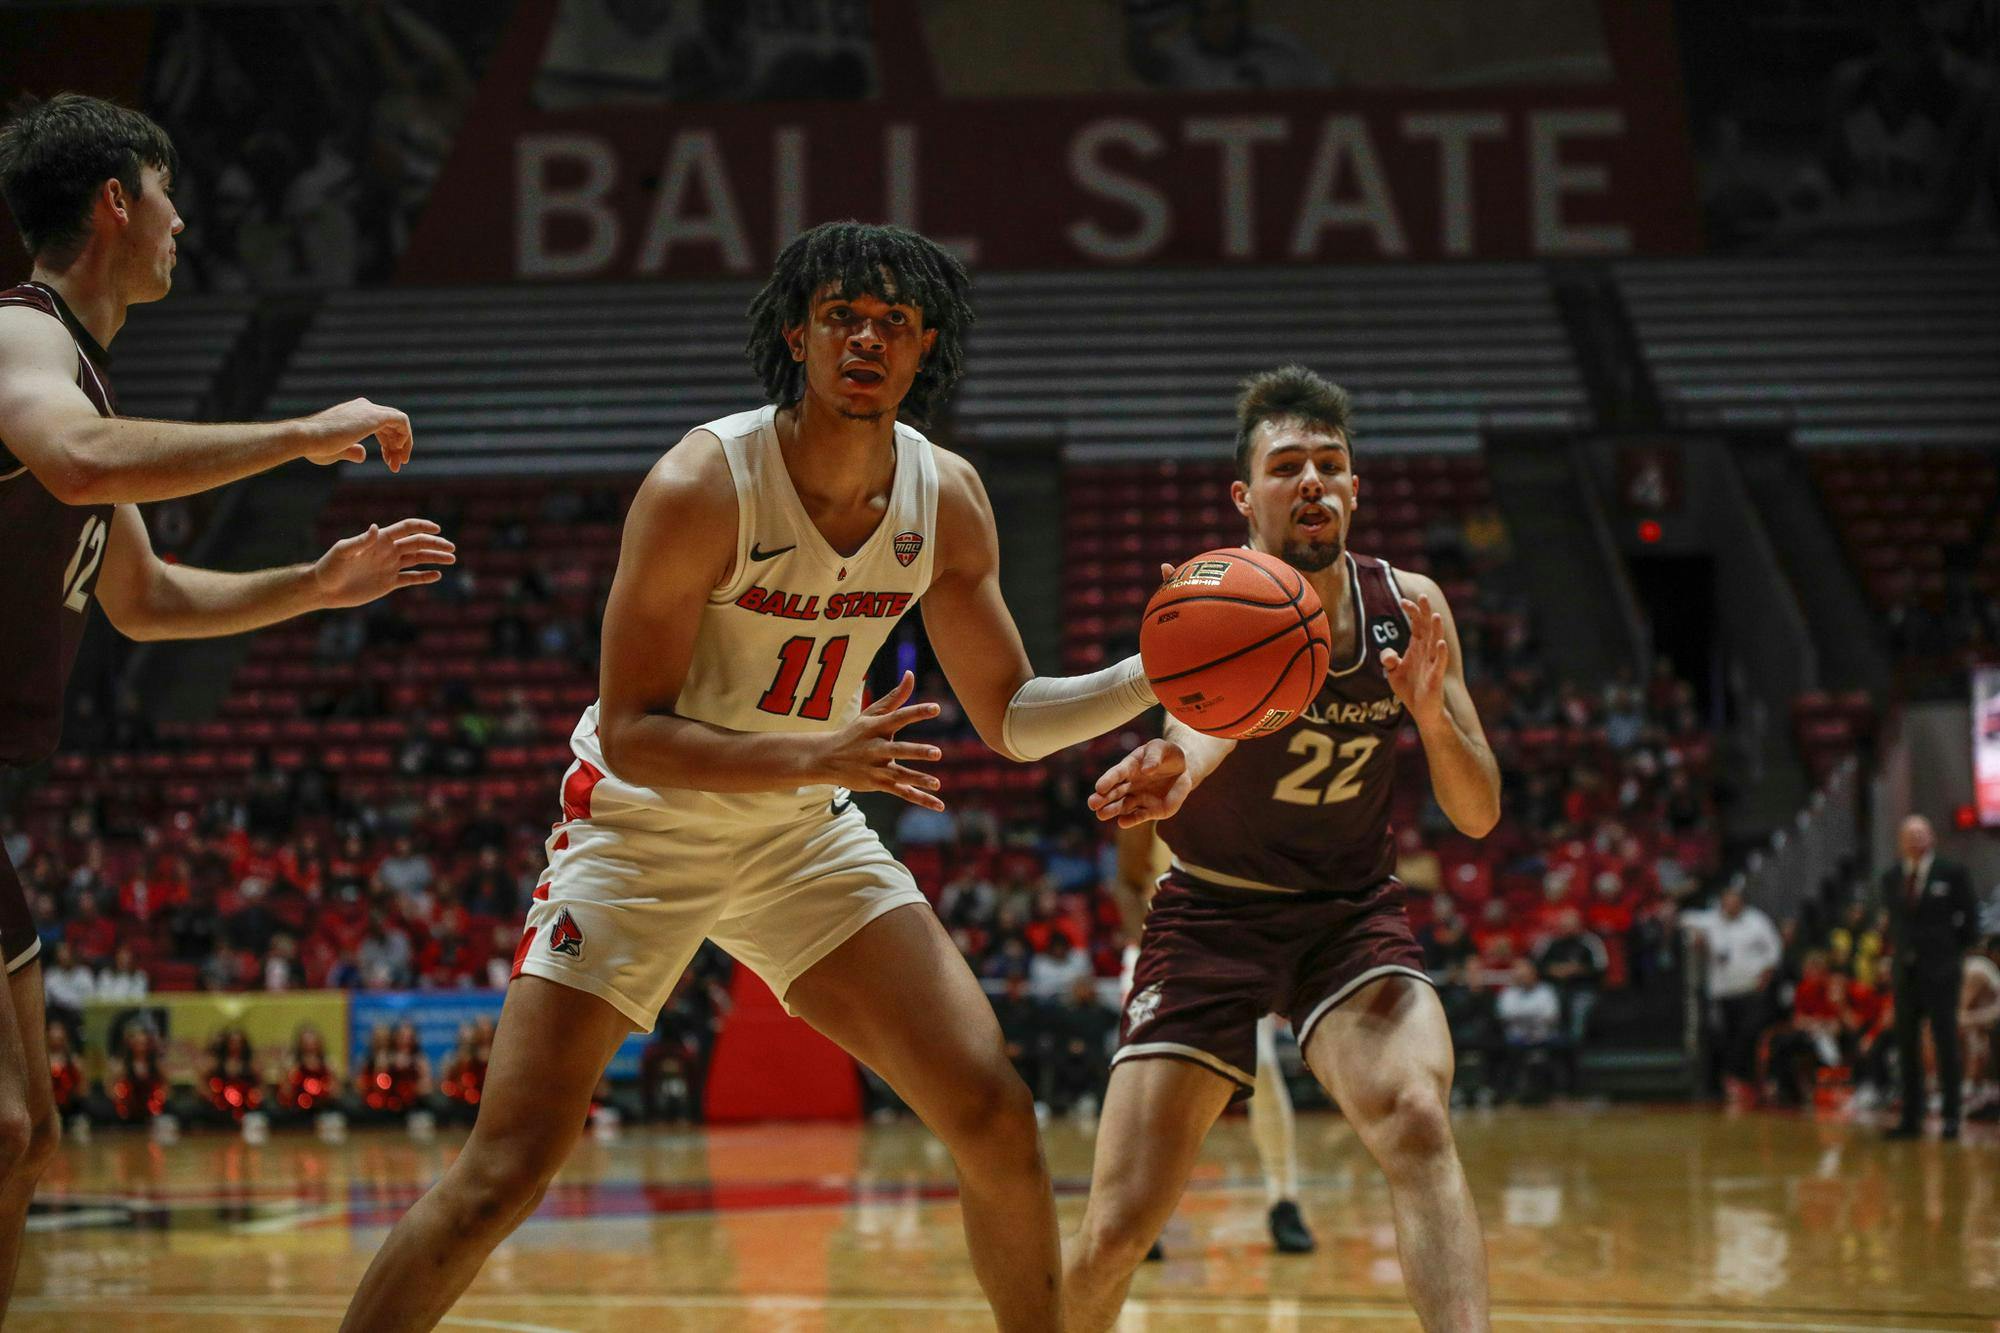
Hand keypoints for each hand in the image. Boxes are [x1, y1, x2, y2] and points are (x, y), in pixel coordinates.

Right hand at [300, 398, 414, 470]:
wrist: (307, 438)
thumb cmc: (316, 446)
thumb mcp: (338, 451)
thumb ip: (351, 450)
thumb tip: (363, 454)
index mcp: (353, 412)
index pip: (381, 426)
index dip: (388, 445)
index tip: (390, 462)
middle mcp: (362, 407)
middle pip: (390, 426)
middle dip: (396, 447)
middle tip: (396, 467)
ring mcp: (369, 409)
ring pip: (398, 423)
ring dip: (403, 445)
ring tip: (399, 464)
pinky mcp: (375, 416)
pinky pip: (402, 420)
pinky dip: (405, 436)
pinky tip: (399, 451)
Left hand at [313, 518, 455, 607]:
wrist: (324, 589)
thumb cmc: (330, 567)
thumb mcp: (343, 551)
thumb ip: (360, 541)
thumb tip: (375, 528)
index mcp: (380, 540)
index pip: (406, 529)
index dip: (423, 527)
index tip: (438, 529)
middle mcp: (388, 551)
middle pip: (417, 544)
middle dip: (436, 544)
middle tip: (451, 549)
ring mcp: (390, 566)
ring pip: (418, 559)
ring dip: (435, 558)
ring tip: (452, 559)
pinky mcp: (389, 583)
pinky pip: (411, 578)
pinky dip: (425, 577)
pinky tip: (437, 576)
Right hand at [815, 671, 943, 809]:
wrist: (825, 758)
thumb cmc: (855, 733)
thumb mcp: (872, 713)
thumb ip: (895, 697)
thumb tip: (910, 674)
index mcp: (876, 727)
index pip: (899, 717)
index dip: (917, 712)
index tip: (936, 708)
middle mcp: (875, 747)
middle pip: (898, 750)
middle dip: (917, 752)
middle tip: (937, 753)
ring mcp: (875, 767)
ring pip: (899, 774)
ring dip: (918, 779)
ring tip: (937, 783)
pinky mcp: (877, 783)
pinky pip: (901, 792)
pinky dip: (919, 798)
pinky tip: (938, 804)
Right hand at [1087, 737, 1189, 826]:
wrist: (1183, 769)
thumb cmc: (1167, 755)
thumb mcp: (1161, 748)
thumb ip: (1154, 756)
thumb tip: (1147, 770)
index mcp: (1129, 768)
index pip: (1116, 775)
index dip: (1107, 780)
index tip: (1099, 787)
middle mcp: (1130, 785)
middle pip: (1114, 793)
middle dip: (1102, 799)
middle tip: (1092, 804)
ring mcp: (1139, 799)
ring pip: (1122, 806)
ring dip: (1111, 811)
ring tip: (1100, 815)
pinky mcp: (1151, 811)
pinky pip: (1139, 816)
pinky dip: (1131, 820)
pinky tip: (1122, 822)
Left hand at [1381, 592, 1448, 729]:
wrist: (1422, 711)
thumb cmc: (1411, 689)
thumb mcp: (1393, 673)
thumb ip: (1388, 660)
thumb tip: (1387, 654)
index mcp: (1417, 647)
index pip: (1416, 624)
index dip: (1412, 611)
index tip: (1403, 599)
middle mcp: (1427, 652)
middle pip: (1428, 627)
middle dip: (1425, 612)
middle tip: (1422, 595)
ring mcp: (1432, 663)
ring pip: (1436, 642)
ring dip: (1436, 629)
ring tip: (1435, 616)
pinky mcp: (1435, 677)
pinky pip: (1439, 663)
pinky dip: (1440, 653)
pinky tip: (1441, 643)